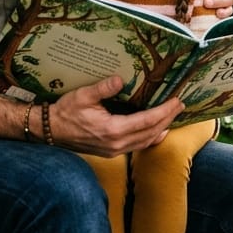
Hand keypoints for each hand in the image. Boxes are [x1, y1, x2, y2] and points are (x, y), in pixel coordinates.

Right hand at [48, 76, 182, 156]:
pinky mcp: (112, 152)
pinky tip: (158, 131)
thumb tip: (120, 79)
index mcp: (112, 130)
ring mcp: (115, 150)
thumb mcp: (83, 96)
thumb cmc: (66, 112)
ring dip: (161, 128)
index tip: (176, 101)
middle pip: (151, 132)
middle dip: (168, 118)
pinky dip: (151, 138)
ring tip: (172, 115)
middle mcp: (117, 144)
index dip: (164, 111)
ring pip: (146, 141)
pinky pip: (138, 146)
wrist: (51, 132)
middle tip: (180, 105)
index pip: (147, 121)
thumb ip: (103, 88)